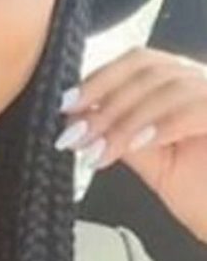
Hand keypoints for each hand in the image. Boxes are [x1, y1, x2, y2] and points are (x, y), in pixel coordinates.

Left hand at [55, 46, 206, 242]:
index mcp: (186, 84)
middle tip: (77, 134)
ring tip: (100, 149)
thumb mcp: (154, 162)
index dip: (99, 80)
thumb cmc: (206, 197)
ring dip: (125, 119)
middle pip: (148, 67)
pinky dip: (159, 124)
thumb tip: (80, 119)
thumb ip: (123, 134)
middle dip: (105, 101)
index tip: (67, 106)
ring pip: (166, 87)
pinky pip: (195, 107)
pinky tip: (134, 145)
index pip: (138, 62)